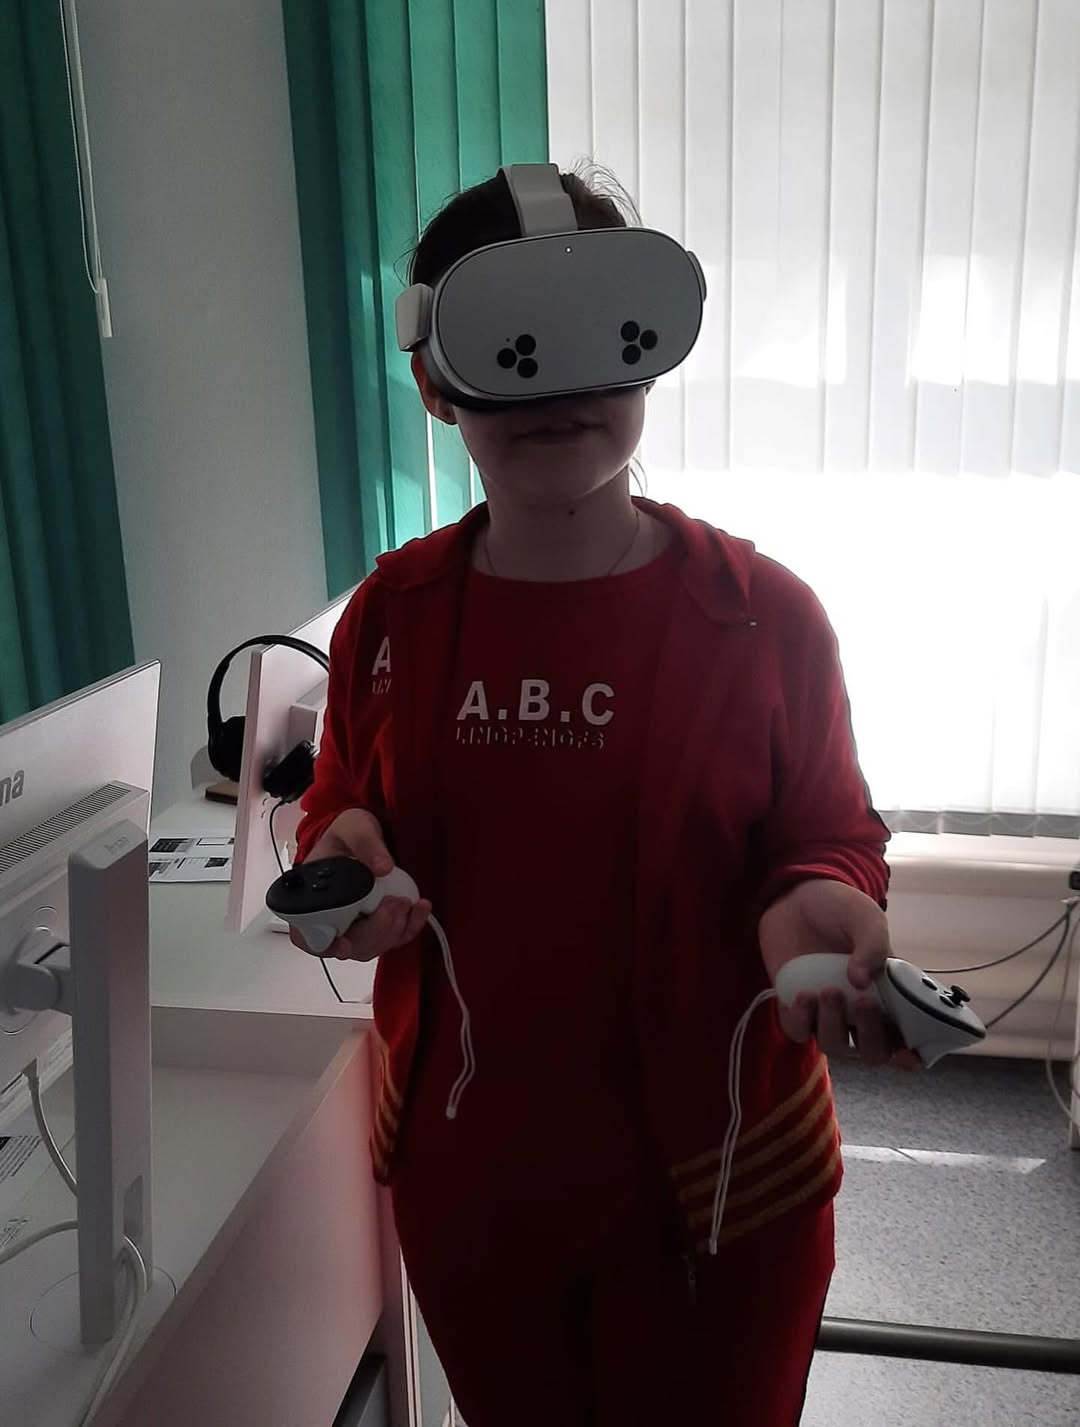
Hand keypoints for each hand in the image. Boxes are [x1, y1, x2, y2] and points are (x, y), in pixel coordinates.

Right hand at [290, 808, 430, 961]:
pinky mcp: (377, 925)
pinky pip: (393, 938)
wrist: (364, 836)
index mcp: (311, 898)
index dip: (326, 945)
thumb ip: (366, 843)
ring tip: (407, 902)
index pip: (309, 935)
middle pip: (349, 945)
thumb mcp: (354, 827)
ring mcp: (354, 925)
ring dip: (394, 929)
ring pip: (372, 946)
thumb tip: (383, 867)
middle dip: (376, 929)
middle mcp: (329, 919)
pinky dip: (410, 927)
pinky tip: (420, 908)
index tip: (343, 945)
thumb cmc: (347, 834)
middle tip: (395, 902)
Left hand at [759, 879, 918, 1069]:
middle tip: (864, 1002)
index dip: (911, 1055)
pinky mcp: (796, 1008)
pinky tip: (804, 994)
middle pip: (872, 1052)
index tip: (908, 1053)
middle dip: (870, 1037)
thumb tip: (862, 982)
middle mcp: (860, 1010)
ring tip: (827, 990)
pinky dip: (802, 1020)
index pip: (906, 1037)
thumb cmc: (840, 909)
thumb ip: (873, 945)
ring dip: (833, 1024)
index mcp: (889, 995)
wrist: (796, 897)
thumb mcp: (865, 918)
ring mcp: (827, 1012)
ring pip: (835, 1045)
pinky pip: (799, 1032)